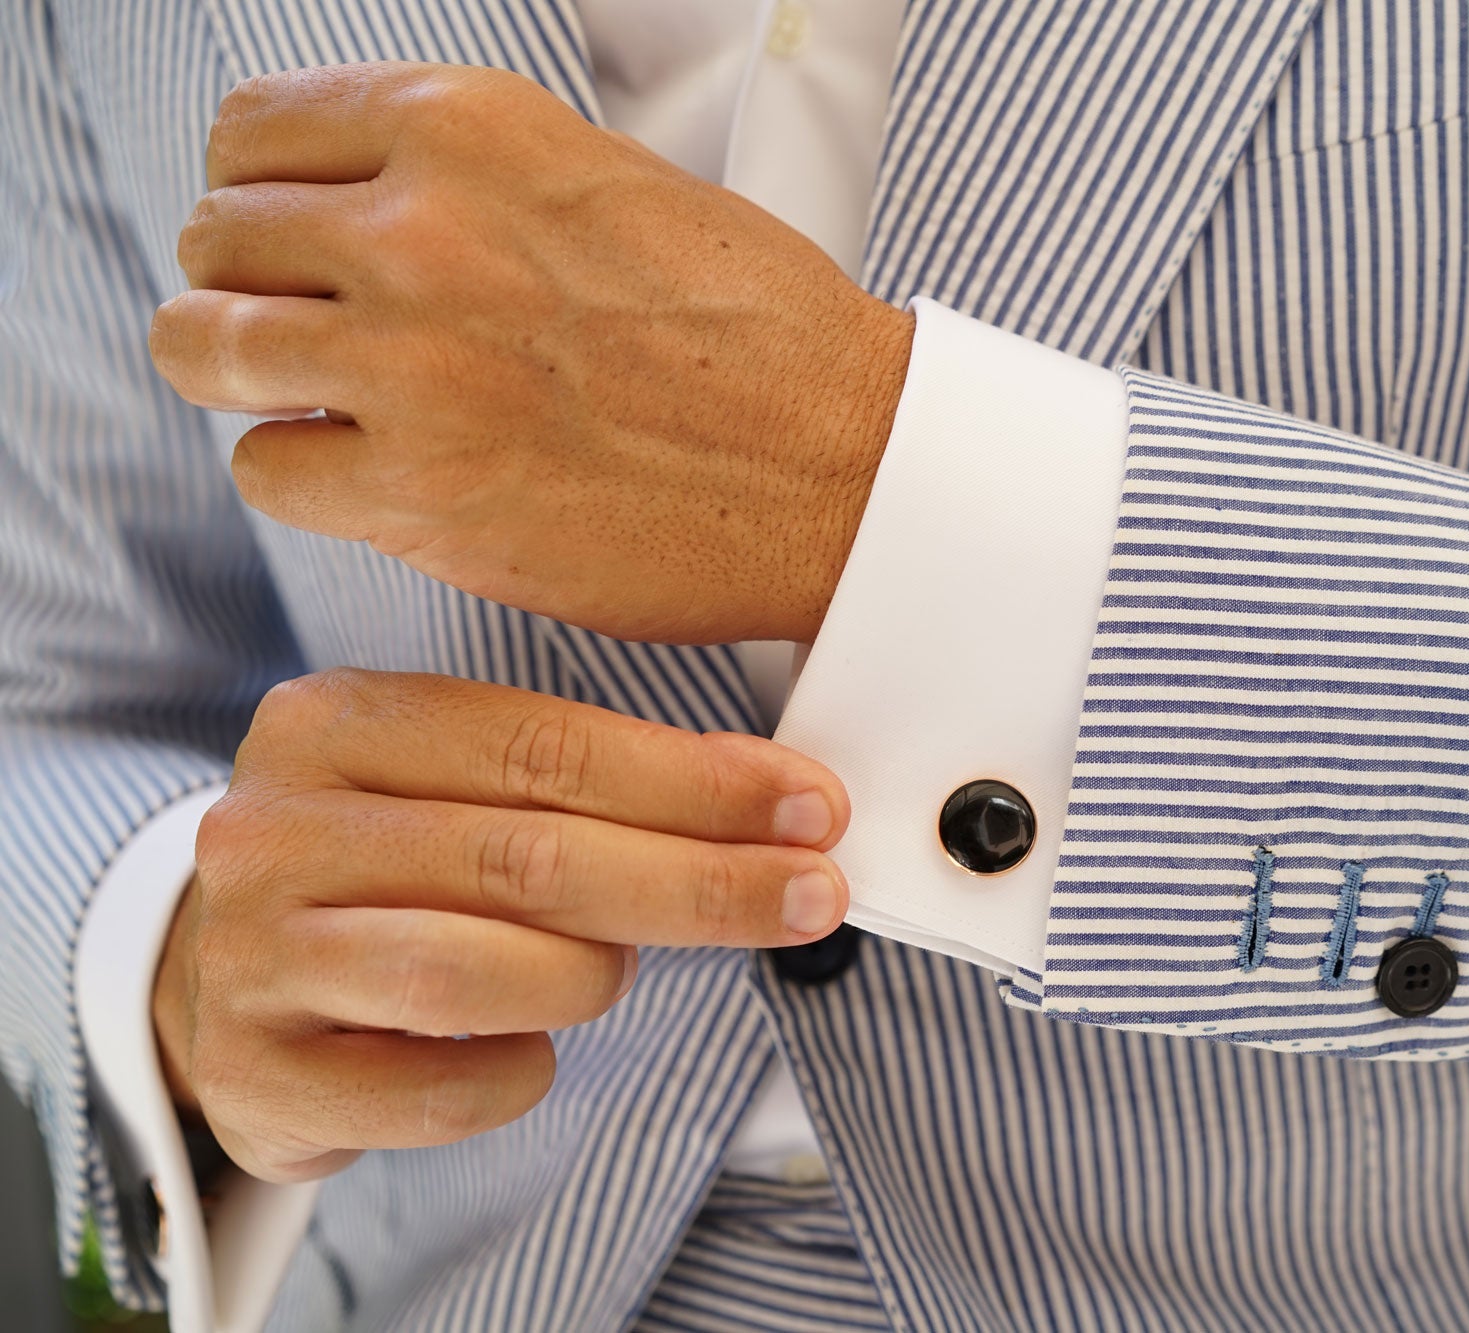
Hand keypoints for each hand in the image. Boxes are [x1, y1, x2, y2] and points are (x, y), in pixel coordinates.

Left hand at [149, 62, 914, 644]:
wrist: (843, 468)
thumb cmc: (763, 335)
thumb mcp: (615, 182)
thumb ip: (476, 180)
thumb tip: (373, 206)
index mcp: (470, 129)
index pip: (255, 131)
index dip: (261, 192)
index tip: (289, 238)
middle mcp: (421, 230)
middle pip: (216, 236)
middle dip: (249, 286)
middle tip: (306, 331)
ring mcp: (410, 363)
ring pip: (203, 347)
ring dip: (246, 378)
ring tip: (312, 403)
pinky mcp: (420, 490)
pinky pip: (264, 469)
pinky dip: (303, 476)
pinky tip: (371, 474)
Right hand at [150, 668, 850, 1181]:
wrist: (231, 976)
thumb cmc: (390, 868)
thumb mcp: (459, 785)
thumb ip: (590, 782)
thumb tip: (782, 805)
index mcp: (336, 721)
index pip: (542, 745)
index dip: (694, 782)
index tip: (810, 807)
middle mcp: (274, 827)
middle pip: (528, 857)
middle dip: (699, 881)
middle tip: (812, 894)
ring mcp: (251, 954)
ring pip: (475, 972)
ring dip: (588, 977)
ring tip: (610, 972)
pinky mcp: (256, 1072)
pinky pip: (441, 1087)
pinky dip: (518, 1072)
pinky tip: (528, 1047)